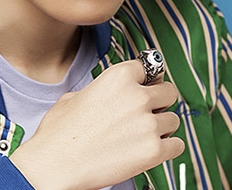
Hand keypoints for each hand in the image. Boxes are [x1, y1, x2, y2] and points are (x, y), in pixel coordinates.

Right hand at [9, 60, 183, 189]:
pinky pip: (177, 145)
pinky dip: (168, 147)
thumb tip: (110, 95)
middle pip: (168, 90)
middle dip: (160, 101)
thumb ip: (102, 89)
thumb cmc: (60, 132)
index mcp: (118, 76)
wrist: (54, 164)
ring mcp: (147, 123)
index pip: (149, 67)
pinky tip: (152, 148)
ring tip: (144, 134)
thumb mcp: (76, 95)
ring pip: (174, 119)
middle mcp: (137, 96)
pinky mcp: (153, 151)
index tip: (149, 84)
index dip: (148, 78)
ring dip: (163, 126)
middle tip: (149, 110)